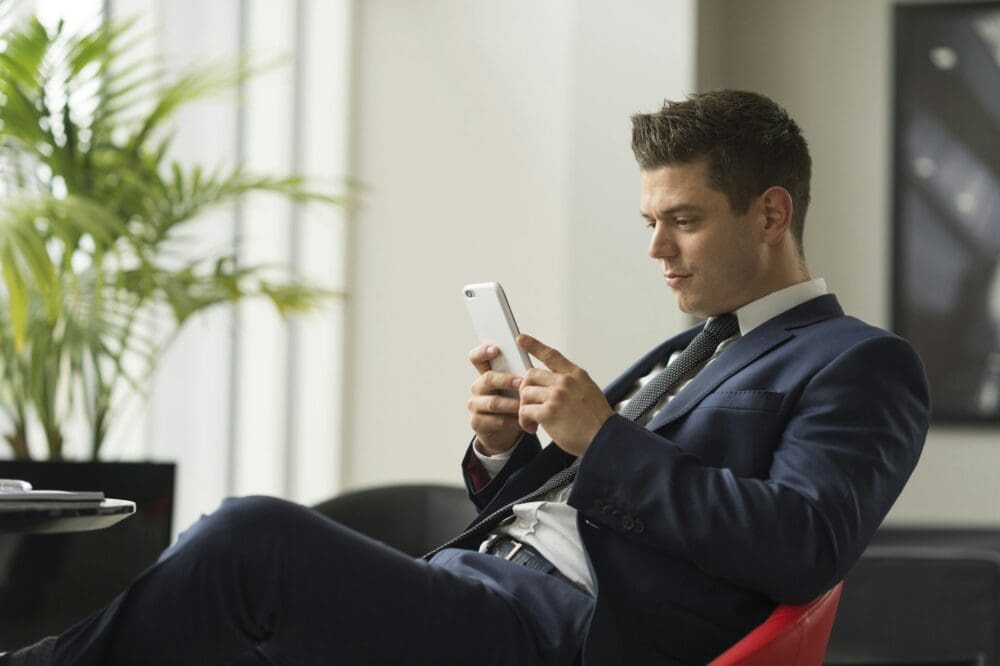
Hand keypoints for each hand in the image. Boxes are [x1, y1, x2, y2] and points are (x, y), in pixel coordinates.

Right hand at [467, 344, 523, 454]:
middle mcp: (477, 387)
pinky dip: (512, 421)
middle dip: (505, 380)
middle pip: (487, 379)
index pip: (477, 358)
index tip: (496, 349)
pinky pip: (495, 420)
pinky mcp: (476, 422)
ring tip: (526, 406)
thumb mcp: (516, 388)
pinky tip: (523, 421)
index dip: (483, 352)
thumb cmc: (514, 404)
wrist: (506, 432)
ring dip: (512, 404)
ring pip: (493, 402)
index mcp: (486, 374)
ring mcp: (475, 405)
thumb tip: (532, 368)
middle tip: (521, 382)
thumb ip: (519, 376)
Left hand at [516, 334, 613, 456]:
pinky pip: (524, 411)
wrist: (605, 438)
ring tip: (532, 421)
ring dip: (525, 408)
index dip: (533, 345)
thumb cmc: (598, 421)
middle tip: (529, 404)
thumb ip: (571, 385)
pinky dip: (524, 421)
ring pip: (525, 394)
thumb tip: (552, 386)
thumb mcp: (589, 392)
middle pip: (531, 375)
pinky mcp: (548, 412)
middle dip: (526, 390)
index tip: (521, 339)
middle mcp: (565, 382)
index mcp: (576, 375)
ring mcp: (556, 396)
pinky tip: (532, 428)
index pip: (551, 355)